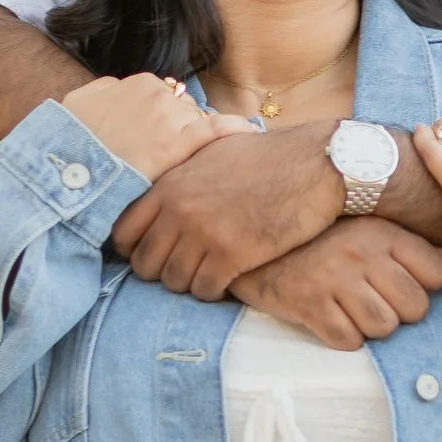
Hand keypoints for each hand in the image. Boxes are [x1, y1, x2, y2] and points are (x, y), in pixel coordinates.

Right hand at [59, 74, 250, 180]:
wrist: (64, 169)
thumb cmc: (67, 140)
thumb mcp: (79, 103)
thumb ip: (105, 91)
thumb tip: (118, 90)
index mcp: (138, 83)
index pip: (169, 98)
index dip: (169, 120)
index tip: (164, 136)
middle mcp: (158, 94)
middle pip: (186, 111)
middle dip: (182, 130)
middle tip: (171, 155)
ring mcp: (169, 117)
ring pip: (198, 124)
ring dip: (197, 142)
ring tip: (202, 160)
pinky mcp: (176, 144)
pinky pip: (215, 130)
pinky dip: (234, 129)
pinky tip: (250, 134)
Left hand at [110, 123, 345, 298]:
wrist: (317, 163)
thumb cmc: (272, 156)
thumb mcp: (215, 151)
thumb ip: (184, 172)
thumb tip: (166, 187)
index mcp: (170, 183)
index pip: (125, 232)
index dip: (135, 250)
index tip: (155, 255)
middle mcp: (179, 209)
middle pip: (145, 264)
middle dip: (162, 272)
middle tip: (185, 270)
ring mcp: (204, 232)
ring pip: (174, 282)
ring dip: (190, 284)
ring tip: (209, 275)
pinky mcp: (232, 254)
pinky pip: (205, 290)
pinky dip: (214, 291)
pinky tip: (228, 279)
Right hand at [228, 218, 441, 349]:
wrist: (254, 238)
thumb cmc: (321, 237)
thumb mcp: (368, 228)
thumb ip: (412, 244)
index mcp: (382, 233)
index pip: (437, 273)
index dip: (428, 285)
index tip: (409, 283)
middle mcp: (361, 255)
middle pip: (416, 307)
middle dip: (404, 312)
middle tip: (383, 302)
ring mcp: (334, 281)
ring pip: (385, 328)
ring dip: (375, 327)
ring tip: (359, 311)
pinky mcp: (308, 305)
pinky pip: (348, 341)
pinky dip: (345, 338)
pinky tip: (335, 319)